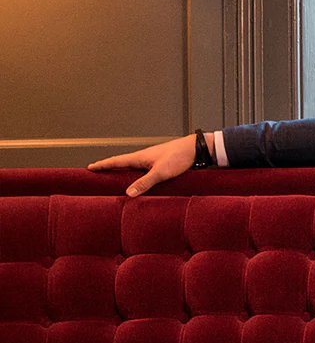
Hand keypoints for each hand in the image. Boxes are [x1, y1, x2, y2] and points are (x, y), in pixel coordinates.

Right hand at [87, 134, 202, 196]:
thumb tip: (128, 193)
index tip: (89, 168)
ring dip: (122, 171)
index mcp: (140, 157)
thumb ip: (145, 182)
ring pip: (132, 167)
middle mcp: (144, 158)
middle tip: (97, 172)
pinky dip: (135, 175)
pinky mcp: (161, 164)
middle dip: (109, 168)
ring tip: (113, 178)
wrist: (196, 149)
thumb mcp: (161, 172)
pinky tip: (138, 181)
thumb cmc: (180, 157)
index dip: (102, 165)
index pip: (116, 161)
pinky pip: (143, 171)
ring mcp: (152, 161)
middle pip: (122, 163)